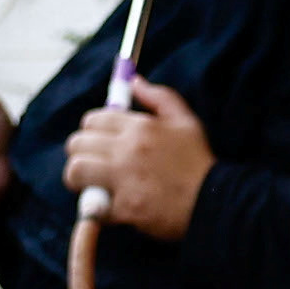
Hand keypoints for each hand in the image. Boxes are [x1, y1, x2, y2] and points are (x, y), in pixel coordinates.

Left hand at [65, 86, 215, 240]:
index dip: (91, 131)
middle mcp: (127, 150)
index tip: (98, 141)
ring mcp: (124, 179)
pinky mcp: (124, 208)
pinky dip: (99, 208)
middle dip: (80, 153)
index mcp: (140, 127)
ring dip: (79, 179)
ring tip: (92, 185)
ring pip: (76, 171)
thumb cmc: (198, 162)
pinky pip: (94, 204)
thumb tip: (134, 80)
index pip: (93, 120)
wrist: (214, 203)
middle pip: (77, 144)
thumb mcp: (185, 121)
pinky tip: (110, 207)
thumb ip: (159, 96)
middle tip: (92, 164)